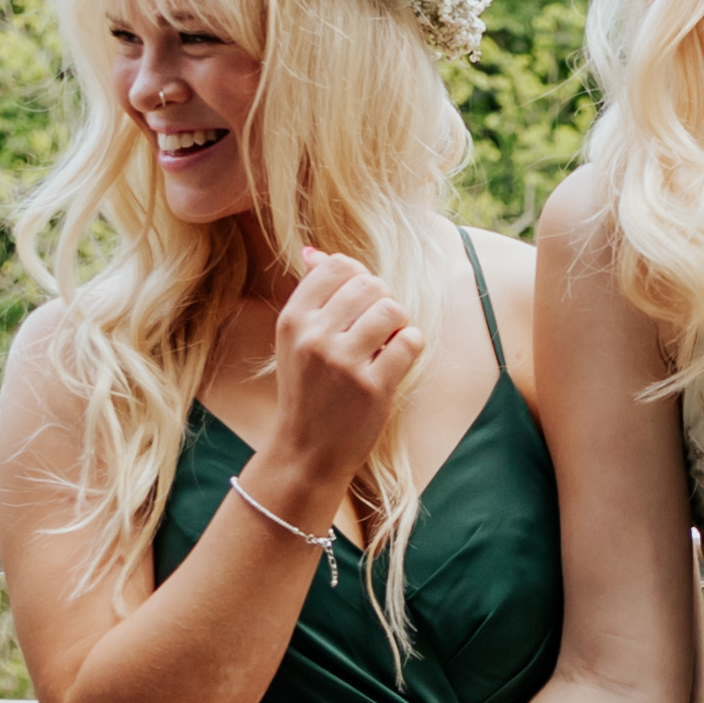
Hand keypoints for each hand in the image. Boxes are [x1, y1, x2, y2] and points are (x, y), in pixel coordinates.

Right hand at [255, 248, 425, 525]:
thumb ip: (311, 295)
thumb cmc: (307, 390)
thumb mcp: (296, 340)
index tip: (357, 305)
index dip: (358, 279)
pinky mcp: (372, 387)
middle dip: (381, 301)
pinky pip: (410, 341)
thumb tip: (316, 251)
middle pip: (369, 284)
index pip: (337, 266)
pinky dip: (410, 346)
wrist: (306, 451)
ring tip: (385, 344)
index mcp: (292, 320)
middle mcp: (314, 337)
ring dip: (397, 324)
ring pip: (392, 309)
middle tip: (375, 328)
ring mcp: (343, 362)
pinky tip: (394, 362)